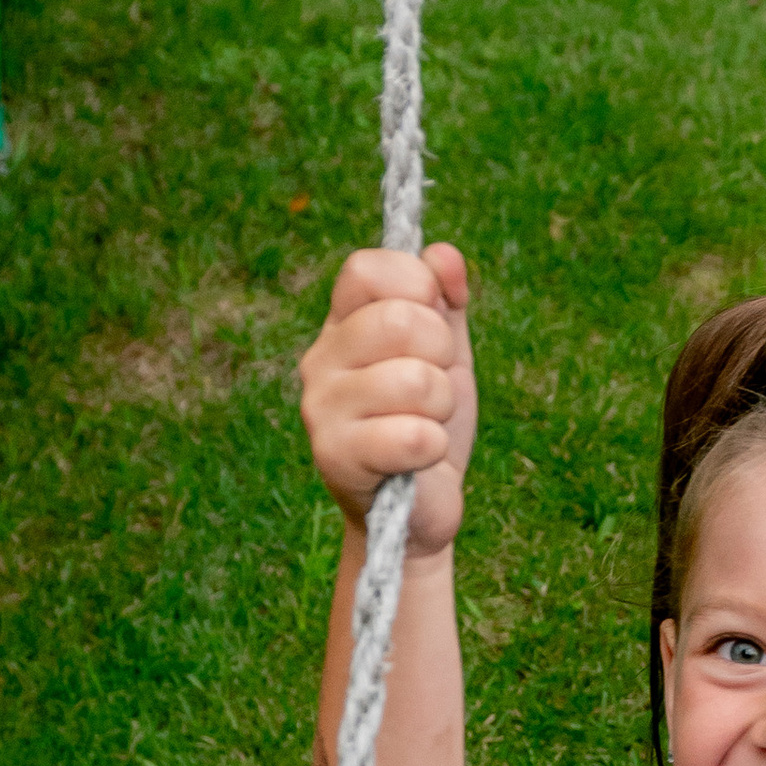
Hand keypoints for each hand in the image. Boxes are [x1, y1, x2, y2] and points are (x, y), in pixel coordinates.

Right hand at [299, 244, 476, 554]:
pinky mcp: (336, 459)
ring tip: (427, 425)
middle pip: (400, 321)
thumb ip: (446, 300)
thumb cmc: (428, 422)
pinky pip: (415, 435)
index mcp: (342, 325)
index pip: (366, 269)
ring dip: (442, 405)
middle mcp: (319, 361)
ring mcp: (321, 410)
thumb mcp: (446, 353)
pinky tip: (420, 458)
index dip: (416, 286)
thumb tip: (443, 255)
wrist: (419, 509)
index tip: (434, 319)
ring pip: (415, 379)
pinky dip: (435, 447)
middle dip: (443, 353)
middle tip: (435, 386)